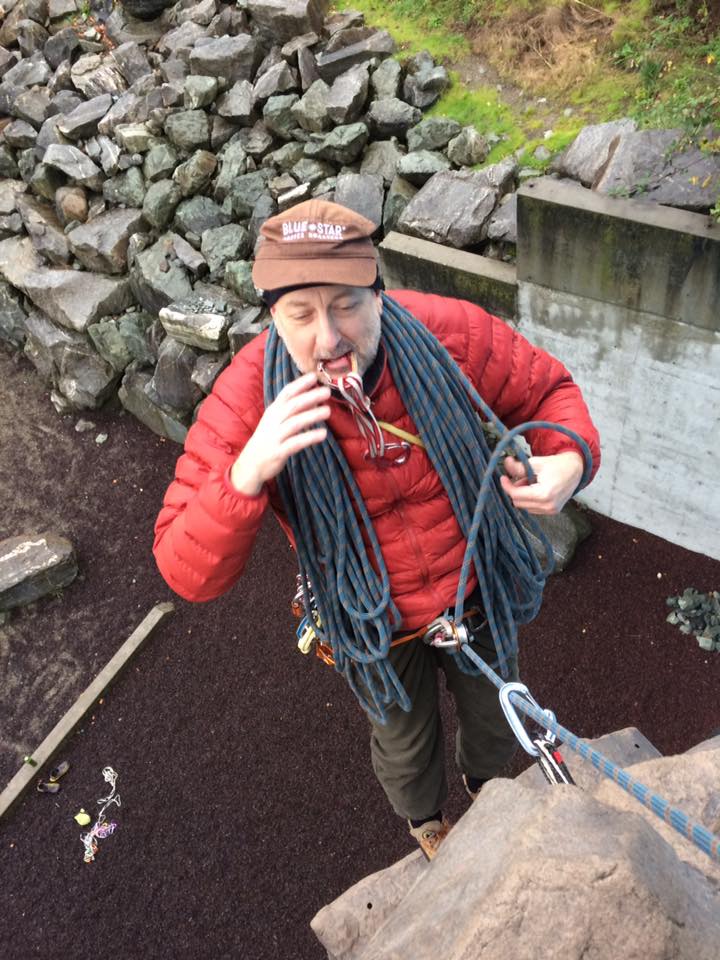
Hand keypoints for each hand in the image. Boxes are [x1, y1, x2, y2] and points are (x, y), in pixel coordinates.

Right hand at [230, 373, 330, 495]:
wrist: (251, 464)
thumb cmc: (267, 439)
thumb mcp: (276, 422)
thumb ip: (293, 411)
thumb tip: (314, 401)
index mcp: (273, 411)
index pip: (286, 393)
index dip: (300, 384)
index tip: (313, 376)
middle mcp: (273, 421)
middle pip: (293, 405)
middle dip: (310, 397)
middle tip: (327, 391)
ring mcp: (275, 436)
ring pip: (295, 422)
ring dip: (312, 415)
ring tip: (328, 411)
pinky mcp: (279, 451)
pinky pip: (296, 443)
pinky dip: (310, 437)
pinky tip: (323, 434)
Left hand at [499, 450, 584, 514]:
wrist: (576, 469)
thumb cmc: (558, 465)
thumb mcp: (536, 463)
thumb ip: (519, 466)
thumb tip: (506, 463)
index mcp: (544, 494)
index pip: (517, 495)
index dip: (507, 486)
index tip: (503, 478)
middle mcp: (548, 505)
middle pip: (519, 502)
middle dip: (515, 490)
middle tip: (518, 478)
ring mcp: (551, 510)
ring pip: (525, 506)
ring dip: (523, 495)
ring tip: (530, 482)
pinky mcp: (553, 511)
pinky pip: (533, 508)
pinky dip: (530, 499)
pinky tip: (535, 488)